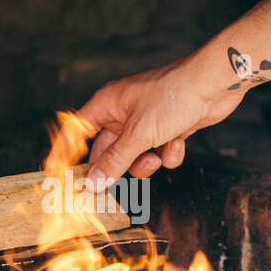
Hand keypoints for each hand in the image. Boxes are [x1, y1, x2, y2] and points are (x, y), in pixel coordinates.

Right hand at [52, 51, 246, 185]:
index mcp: (107, 104)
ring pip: (135, 156)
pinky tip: (178, 142)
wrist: (215, 84)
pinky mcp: (167, 128)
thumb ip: (115, 161)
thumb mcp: (139, 134)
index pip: (76, 132)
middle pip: (108, 150)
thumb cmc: (173, 96)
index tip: (56, 174)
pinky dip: (168, 153)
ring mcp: (146, 120)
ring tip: (158, 155)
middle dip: (117, 165)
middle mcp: (123, 112)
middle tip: (113, 185)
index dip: (64, 153)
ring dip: (146, 162)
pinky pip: (158, 152)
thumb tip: (92, 182)